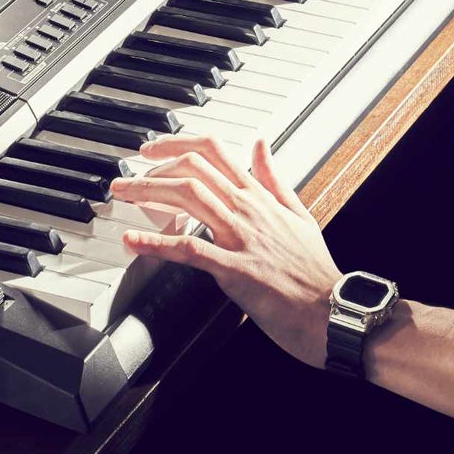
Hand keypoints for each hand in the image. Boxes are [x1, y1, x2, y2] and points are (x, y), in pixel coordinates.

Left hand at [112, 133, 340, 367]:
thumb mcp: (298, 212)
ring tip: (121, 194)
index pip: (215, 151)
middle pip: (194, 168)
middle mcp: (247, 209)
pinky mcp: (234, 269)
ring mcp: (240, 237)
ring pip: (188, 197)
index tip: (152, 149)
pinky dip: (156, 242)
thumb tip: (260, 144)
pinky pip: (189, 249)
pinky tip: (132, 240)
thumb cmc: (316, 270)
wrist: (332, 310)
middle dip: (153, 166)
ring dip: (148, 192)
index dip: (178, 144)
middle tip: (127, 175)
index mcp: (260, 196)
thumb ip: (274, 178)